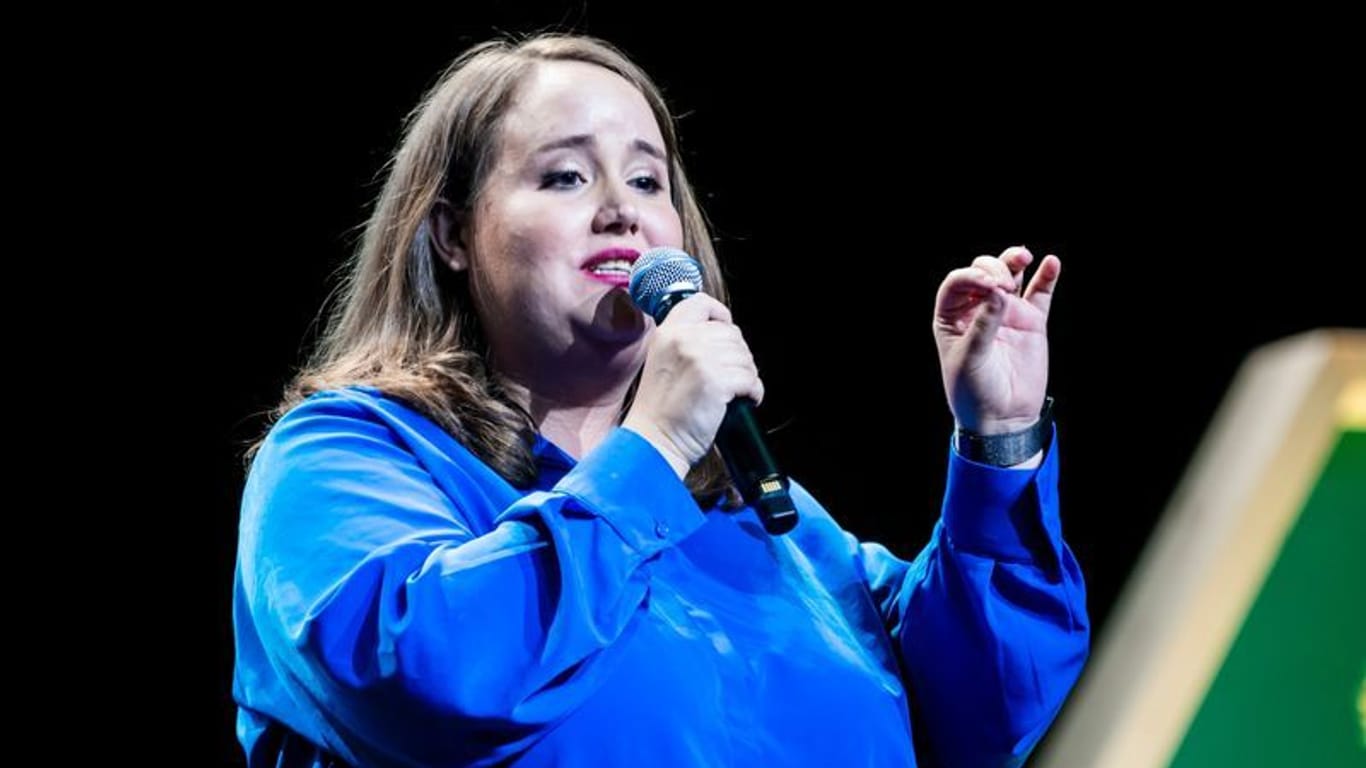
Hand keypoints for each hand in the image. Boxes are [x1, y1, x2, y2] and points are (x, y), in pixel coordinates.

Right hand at [622, 294, 763, 477]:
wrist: (654, 440)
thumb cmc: (660, 410)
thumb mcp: (662, 361)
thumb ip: (685, 342)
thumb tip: (723, 336)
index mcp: (668, 332)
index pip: (701, 303)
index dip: (720, 315)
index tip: (726, 330)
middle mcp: (683, 340)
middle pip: (732, 334)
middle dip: (738, 356)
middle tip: (731, 376)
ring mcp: (700, 358)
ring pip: (745, 357)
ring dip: (746, 376)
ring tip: (734, 392)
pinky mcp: (717, 381)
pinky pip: (751, 379)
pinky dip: (753, 392)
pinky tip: (743, 401)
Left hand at [932, 246, 1059, 433]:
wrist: (1002, 418)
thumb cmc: (973, 392)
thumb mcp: (970, 359)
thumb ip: (984, 325)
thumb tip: (997, 290)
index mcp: (952, 317)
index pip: (957, 283)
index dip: (971, 277)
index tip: (988, 286)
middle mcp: (978, 309)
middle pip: (984, 272)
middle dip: (993, 270)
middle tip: (1004, 286)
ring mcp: (1006, 313)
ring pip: (1010, 275)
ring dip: (1014, 261)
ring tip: (1023, 256)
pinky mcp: (1032, 322)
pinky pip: (1040, 294)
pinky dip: (1047, 277)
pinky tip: (1052, 263)